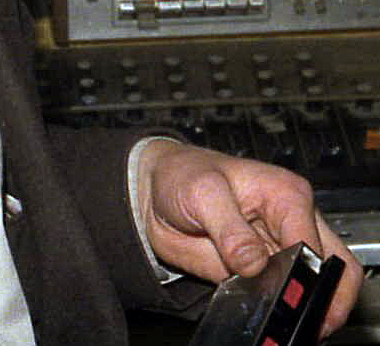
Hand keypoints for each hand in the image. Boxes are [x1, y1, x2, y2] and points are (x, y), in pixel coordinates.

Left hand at [137, 139, 363, 338]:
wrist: (157, 189)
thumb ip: (229, 228)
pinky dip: (281, 312)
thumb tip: (254, 262)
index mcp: (286, 195)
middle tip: (296, 319)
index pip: (312, 244)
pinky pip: (283, 299)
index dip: (303, 273)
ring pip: (318, 288)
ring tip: (278, 317)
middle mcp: (292, 222)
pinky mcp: (264, 271)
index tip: (283, 293)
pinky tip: (265, 315)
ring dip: (304, 308)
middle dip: (324, 300)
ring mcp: (280, 250)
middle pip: (335, 269)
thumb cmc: (183, 175)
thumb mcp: (201, 192)